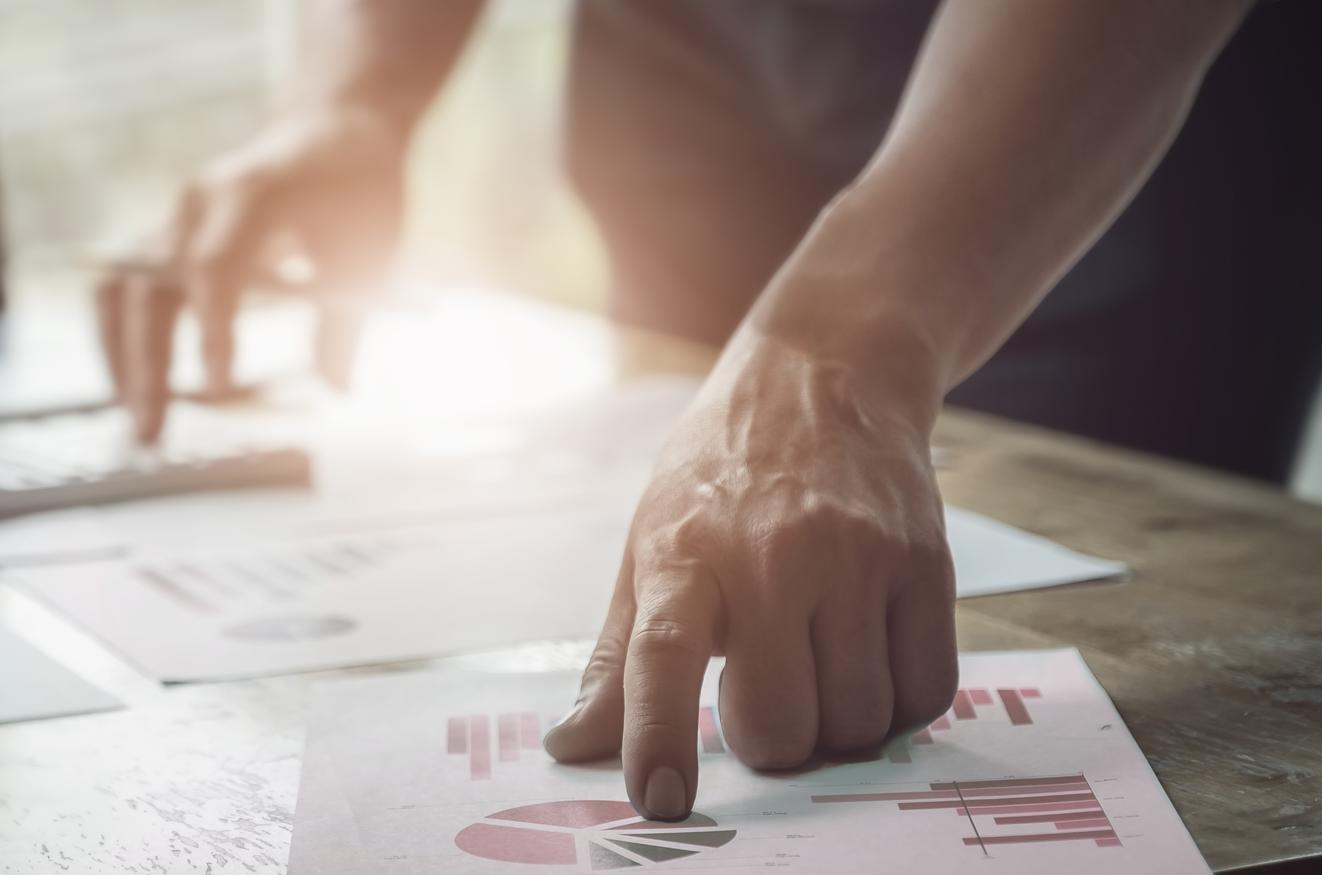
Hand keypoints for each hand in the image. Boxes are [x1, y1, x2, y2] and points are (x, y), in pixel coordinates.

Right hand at [100, 107, 406, 442]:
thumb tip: (336, 386)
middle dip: (148, 365)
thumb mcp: (373, 247)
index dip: (212, 328)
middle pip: (151, 286)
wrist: (333, 133)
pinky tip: (134, 391)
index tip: (219, 386)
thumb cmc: (356, 186)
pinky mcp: (164, 242)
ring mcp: (173, 221)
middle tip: (152, 432)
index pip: (215, 264)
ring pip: (119, 290)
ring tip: (137, 419)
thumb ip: (348, 318)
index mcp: (251, 191)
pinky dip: (121, 342)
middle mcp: (197, 204)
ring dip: (120, 359)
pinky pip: (120, 292)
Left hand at [542, 337, 958, 819]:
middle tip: (762, 700)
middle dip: (769, 741)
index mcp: (684, 553)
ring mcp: (856, 559)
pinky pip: (924, 691)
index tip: (660, 798)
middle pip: (778, 721)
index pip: (661, 657)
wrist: (827, 372)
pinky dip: (897, 706)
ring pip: (856, 719)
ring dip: (835, 727)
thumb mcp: (650, 545)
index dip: (658, 736)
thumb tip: (571, 747)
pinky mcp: (925, 562)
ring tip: (815, 670)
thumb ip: (618, 658)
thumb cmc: (723, 476)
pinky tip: (868, 662)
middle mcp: (771, 556)